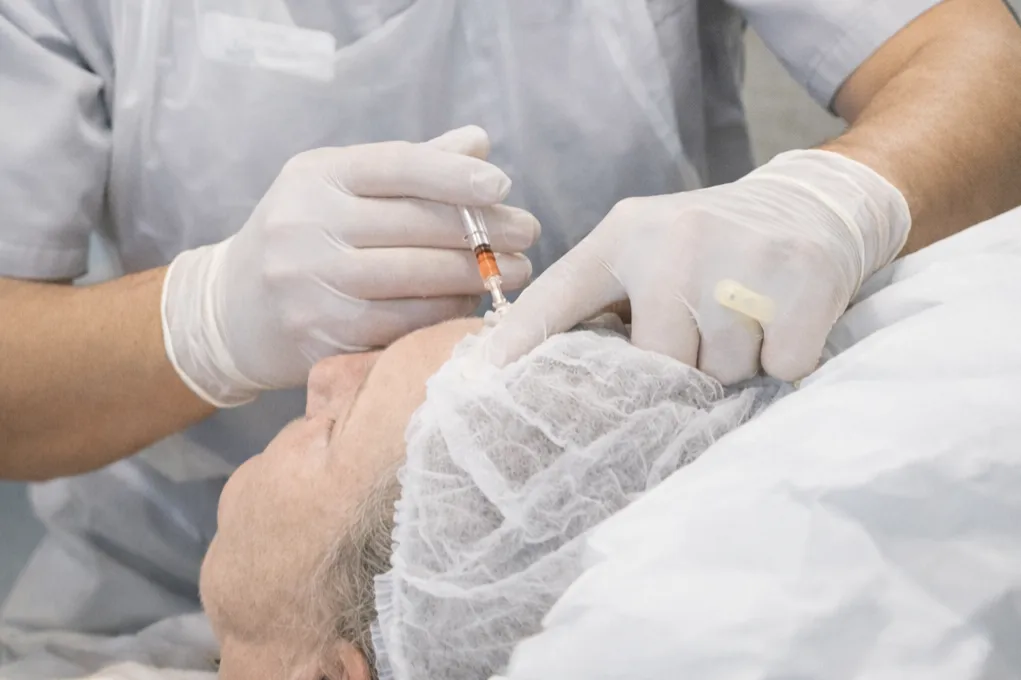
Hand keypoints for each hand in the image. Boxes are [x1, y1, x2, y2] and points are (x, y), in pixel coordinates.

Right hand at [162, 126, 539, 405]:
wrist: (230, 313)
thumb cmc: (303, 237)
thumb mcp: (338, 187)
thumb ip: (408, 168)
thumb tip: (479, 143)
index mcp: (315, 177)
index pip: (396, 166)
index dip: (454, 175)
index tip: (501, 185)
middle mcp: (307, 227)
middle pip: (415, 227)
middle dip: (484, 232)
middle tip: (528, 235)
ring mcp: (311, 287)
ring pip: (416, 281)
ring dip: (476, 277)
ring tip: (515, 273)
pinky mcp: (323, 337)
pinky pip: (404, 324)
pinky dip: (445, 313)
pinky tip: (471, 304)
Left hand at [483, 150, 909, 383]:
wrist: (812, 204)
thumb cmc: (711, 244)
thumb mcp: (645, 250)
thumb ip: (598, 298)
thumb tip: (522, 363)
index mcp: (625, 234)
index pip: (557, 297)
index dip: (515, 344)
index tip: (476, 382)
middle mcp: (675, 241)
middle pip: (656, 363)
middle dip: (680, 364)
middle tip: (702, 328)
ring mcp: (741, 259)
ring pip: (720, 372)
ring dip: (734, 362)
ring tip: (743, 317)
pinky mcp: (803, 281)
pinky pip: (778, 367)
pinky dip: (783, 359)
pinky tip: (781, 320)